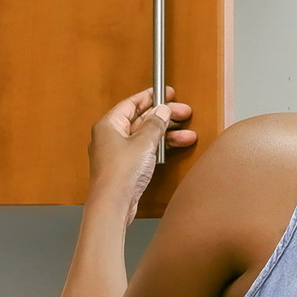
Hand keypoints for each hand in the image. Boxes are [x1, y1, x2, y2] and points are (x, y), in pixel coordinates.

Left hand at [88, 88, 195, 209]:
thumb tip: (162, 111)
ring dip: (166, 134)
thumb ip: (155, 124)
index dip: (151, 97)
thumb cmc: (120, 172)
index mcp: (109, 124)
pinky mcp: (126, 167)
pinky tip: (175, 147)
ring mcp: (118, 153)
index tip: (168, 93)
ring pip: (145, 136)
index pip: (132, 103)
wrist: (113, 204)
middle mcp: (111, 137)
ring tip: (187, 134)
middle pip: (141, 119)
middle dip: (164, 117)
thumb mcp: (144, 142)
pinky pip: (145, 151)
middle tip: (184, 113)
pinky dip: (160, 148)